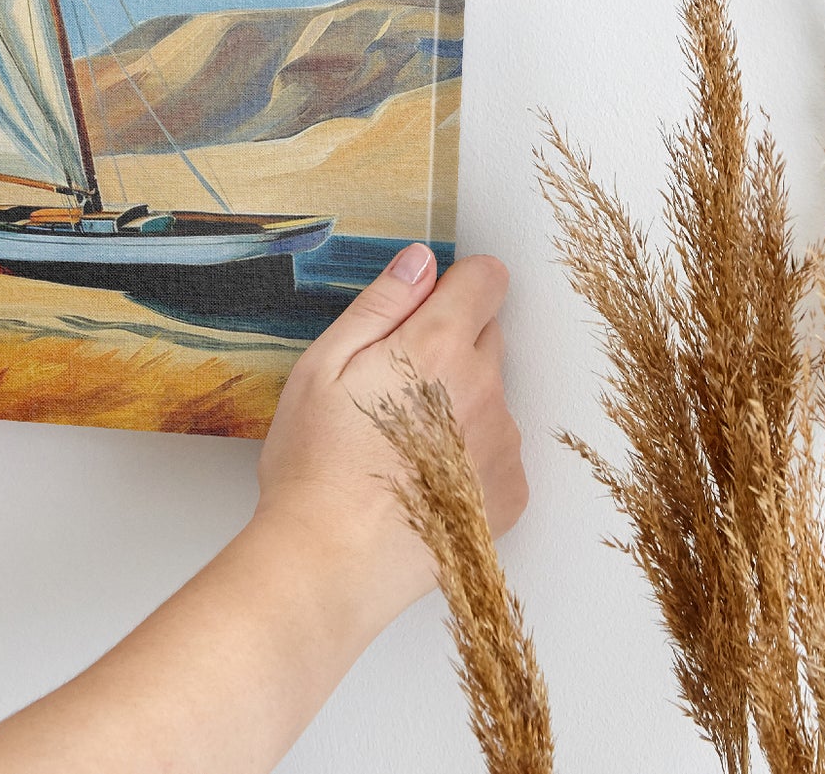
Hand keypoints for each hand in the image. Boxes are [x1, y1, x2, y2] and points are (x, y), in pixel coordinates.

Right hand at [254, 246, 525, 621]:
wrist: (331, 562)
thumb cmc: (315, 466)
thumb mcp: (323, 366)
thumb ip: (381, 305)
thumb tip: (420, 261)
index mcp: (438, 346)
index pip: (487, 279)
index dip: (455, 285)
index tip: (425, 309)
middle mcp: (485, 389)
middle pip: (488, 337)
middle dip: (449, 347)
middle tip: (391, 388)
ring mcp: (503, 444)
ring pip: (491, 397)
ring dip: (460, 405)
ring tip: (400, 445)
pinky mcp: (510, 493)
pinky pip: (497, 452)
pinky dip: (469, 458)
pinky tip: (422, 480)